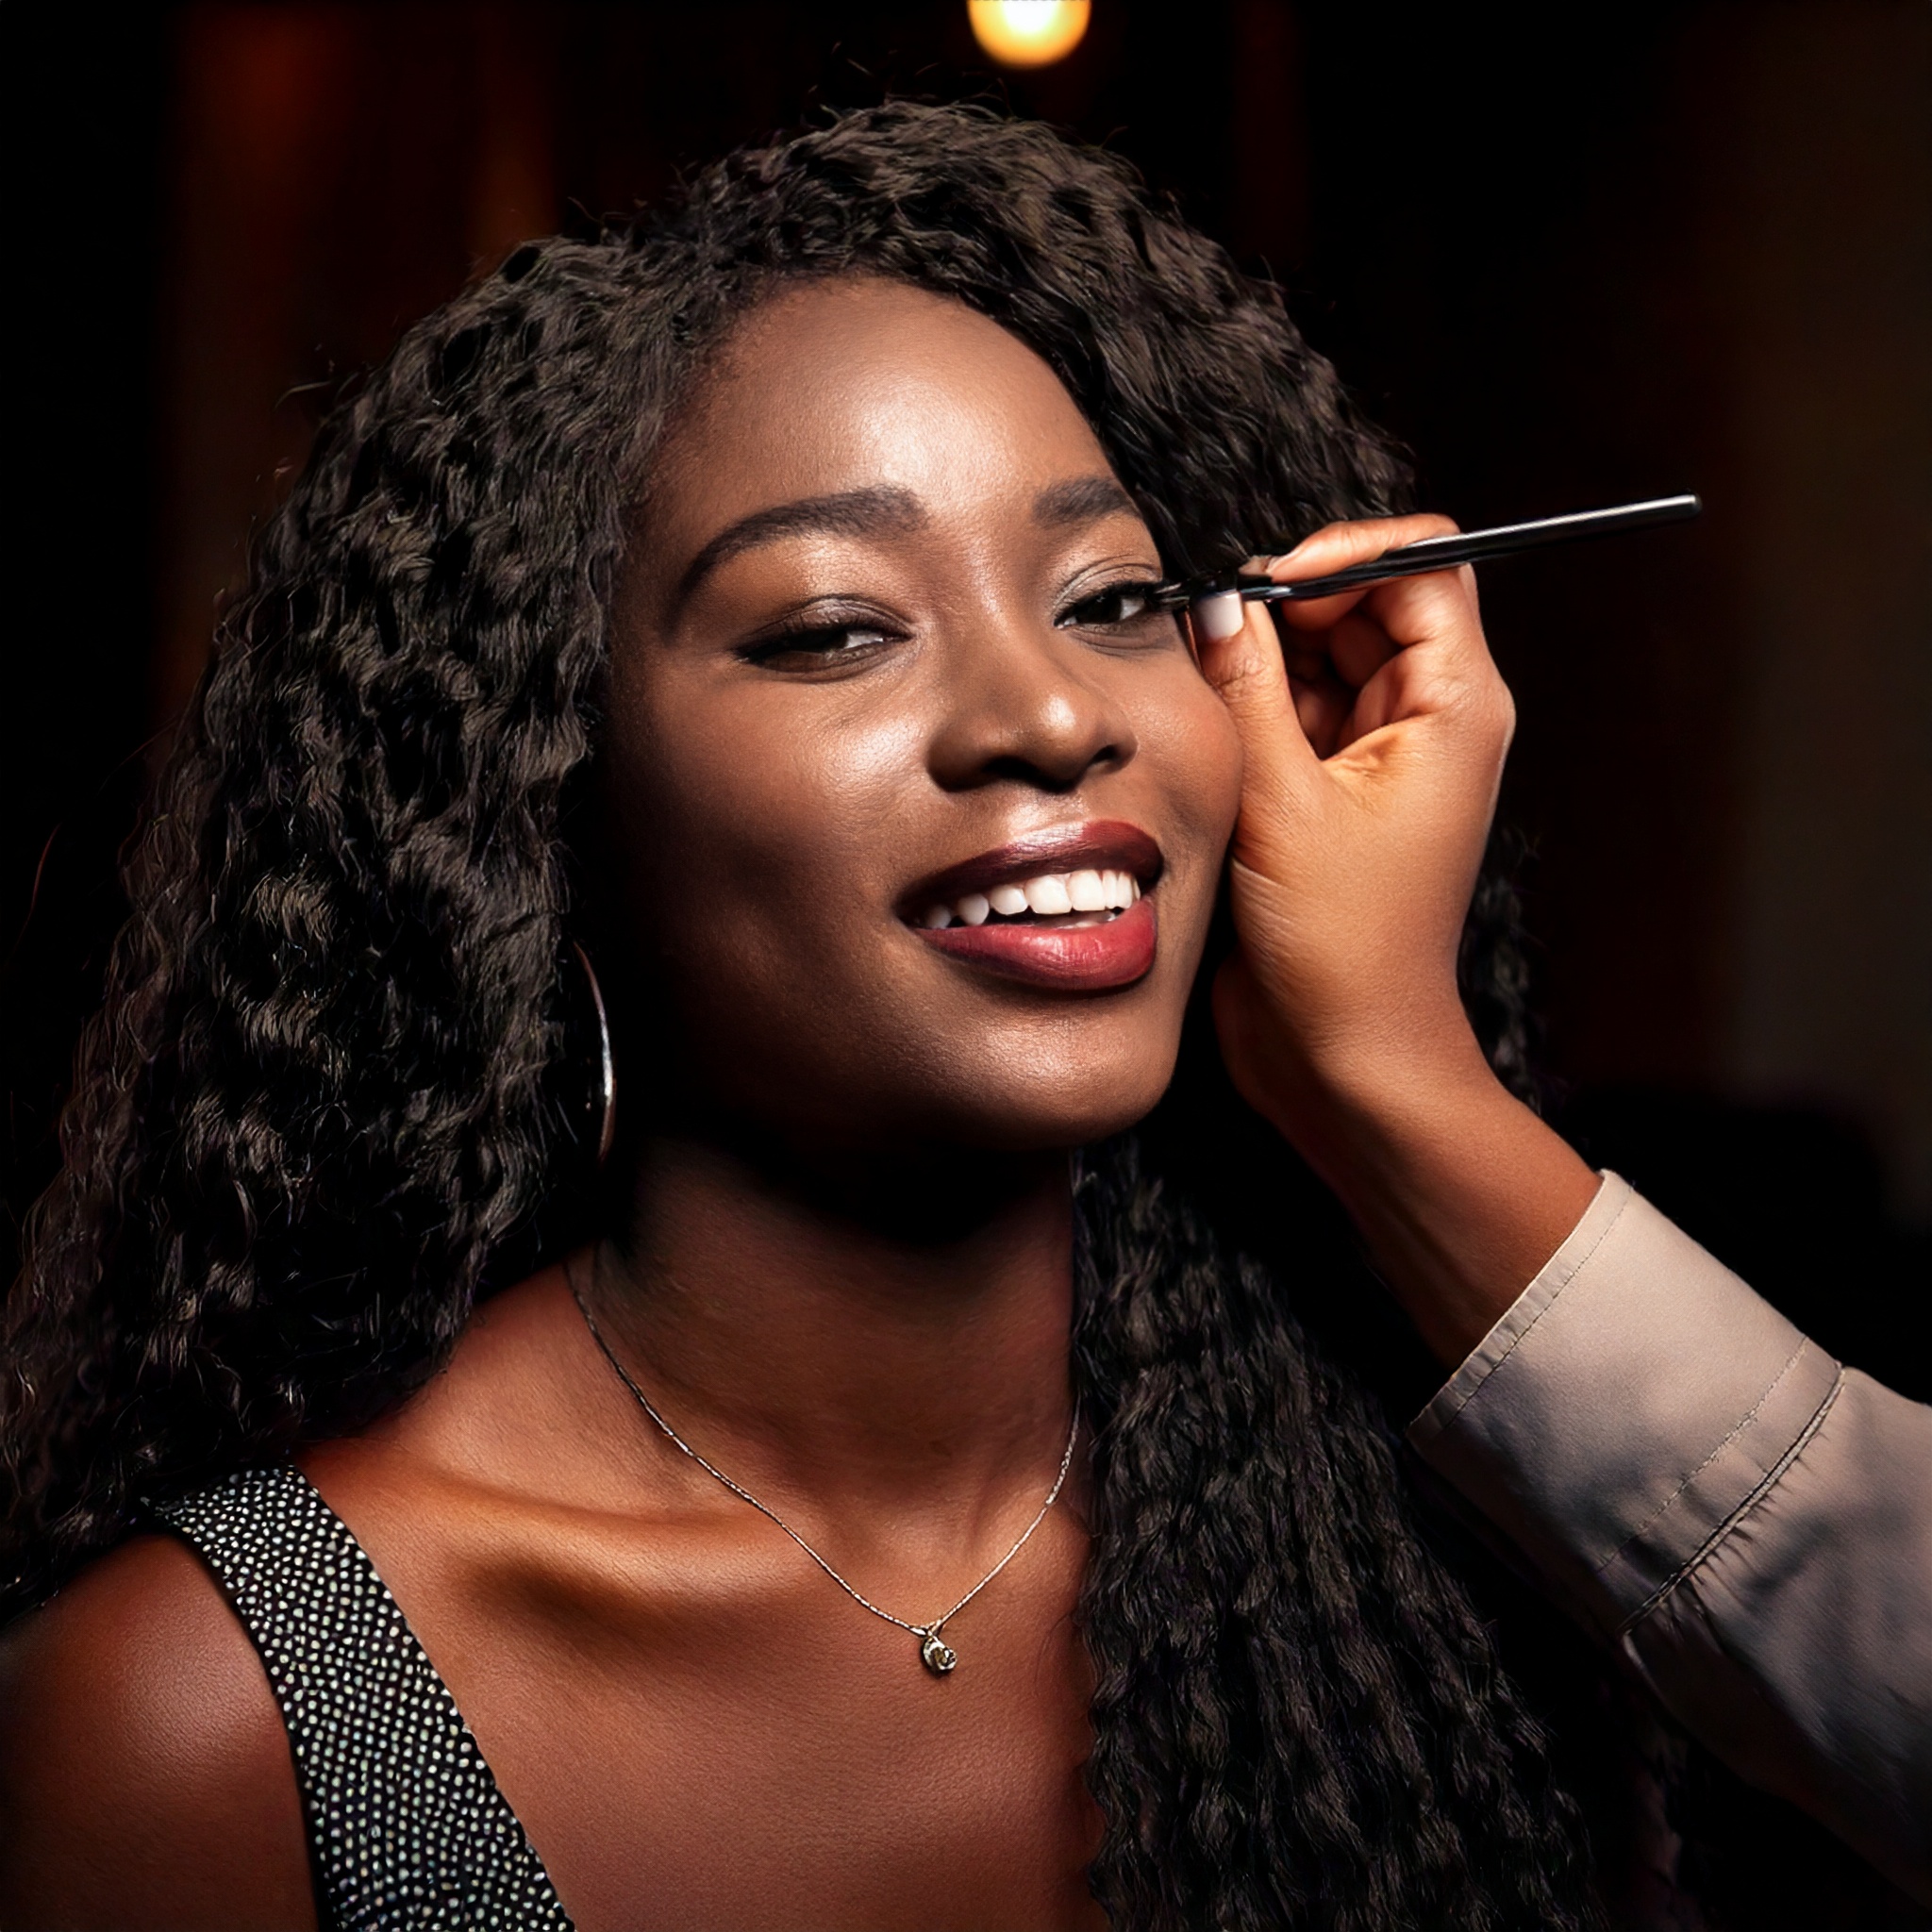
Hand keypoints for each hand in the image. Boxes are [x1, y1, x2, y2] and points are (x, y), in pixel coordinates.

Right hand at [1197, 516, 1510, 1141]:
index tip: (1263, 581)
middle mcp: (1425, 719)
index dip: (1341, 552)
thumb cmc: (1344, 952)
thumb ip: (1244, 687)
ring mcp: (1377, 755)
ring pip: (1315, 655)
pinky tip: (1210, 735)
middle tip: (1211, 637)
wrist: (1344, 1058)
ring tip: (1204, 695)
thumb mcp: (1282, 804)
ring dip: (1255, 660)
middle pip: (1360, 600)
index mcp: (1454, 707)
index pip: (1418, 564)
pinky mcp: (1329, 790)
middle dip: (1282, 605)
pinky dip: (1246, 708)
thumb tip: (1215, 600)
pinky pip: (1288, 712)